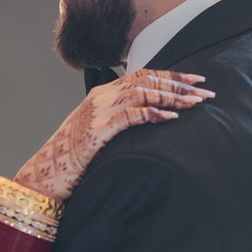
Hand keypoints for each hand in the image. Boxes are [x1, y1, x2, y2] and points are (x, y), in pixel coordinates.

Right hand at [14, 69, 212, 200]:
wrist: (46, 176)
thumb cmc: (74, 159)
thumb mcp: (100, 133)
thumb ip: (120, 120)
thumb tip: (151, 121)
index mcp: (103, 94)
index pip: (143, 75)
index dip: (172, 75)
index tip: (196, 79)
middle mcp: (101, 97)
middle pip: (146, 80)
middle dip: (179, 84)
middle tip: (206, 91)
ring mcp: (98, 111)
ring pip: (142, 92)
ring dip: (172, 97)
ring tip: (195, 102)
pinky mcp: (96, 129)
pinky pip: (130, 116)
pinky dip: (153, 114)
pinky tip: (171, 117)